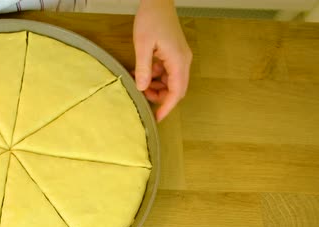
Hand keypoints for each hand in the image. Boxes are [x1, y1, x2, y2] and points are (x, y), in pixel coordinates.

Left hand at [133, 0, 191, 120]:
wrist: (158, 1)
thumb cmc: (151, 19)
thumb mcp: (143, 45)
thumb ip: (144, 68)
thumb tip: (143, 88)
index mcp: (178, 61)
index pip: (176, 91)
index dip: (167, 107)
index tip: (158, 118)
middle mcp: (183, 61)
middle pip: (175, 88)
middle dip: (160, 97)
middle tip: (143, 98)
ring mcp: (179, 57)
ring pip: (170, 81)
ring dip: (156, 87)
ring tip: (139, 84)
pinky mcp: (173, 54)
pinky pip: (166, 72)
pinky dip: (155, 76)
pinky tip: (141, 73)